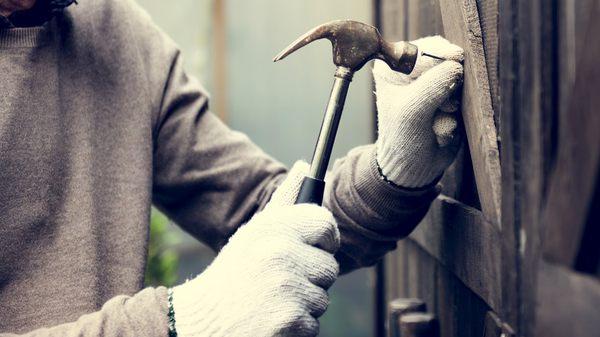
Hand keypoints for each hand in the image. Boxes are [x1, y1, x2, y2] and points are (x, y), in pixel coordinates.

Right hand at [171, 162, 339, 336]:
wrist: (203, 320)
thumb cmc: (235, 273)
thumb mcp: (254, 231)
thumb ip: (285, 197)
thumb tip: (306, 165)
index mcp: (274, 228)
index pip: (325, 224)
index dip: (326, 239)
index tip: (317, 248)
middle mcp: (282, 252)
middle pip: (329, 267)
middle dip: (311, 278)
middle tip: (281, 281)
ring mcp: (288, 288)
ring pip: (323, 298)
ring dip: (303, 304)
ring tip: (273, 300)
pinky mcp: (289, 320)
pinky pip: (313, 324)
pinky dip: (297, 327)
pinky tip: (271, 318)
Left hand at [373, 36, 463, 187]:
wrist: (413, 168)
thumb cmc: (403, 139)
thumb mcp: (412, 111)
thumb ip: (433, 86)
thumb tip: (456, 66)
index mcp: (393, 68)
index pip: (425, 49)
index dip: (442, 58)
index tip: (456, 62)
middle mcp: (411, 72)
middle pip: (445, 62)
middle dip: (448, 86)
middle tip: (442, 107)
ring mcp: (431, 85)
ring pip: (458, 81)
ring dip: (452, 105)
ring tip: (436, 123)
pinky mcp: (448, 99)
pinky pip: (464, 98)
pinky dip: (456, 115)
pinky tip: (441, 130)